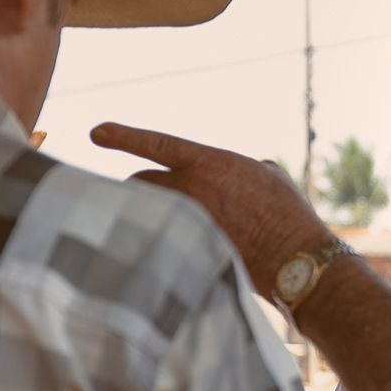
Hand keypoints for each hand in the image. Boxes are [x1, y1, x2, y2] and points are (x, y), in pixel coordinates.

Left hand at [90, 122, 334, 298]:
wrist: (294, 258)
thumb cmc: (288, 215)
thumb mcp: (267, 176)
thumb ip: (238, 168)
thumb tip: (234, 174)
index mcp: (210, 162)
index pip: (156, 144)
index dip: (123, 136)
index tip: (96, 132)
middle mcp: (191, 188)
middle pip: (141, 182)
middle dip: (140, 188)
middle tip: (143, 199)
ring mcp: (185, 221)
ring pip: (146, 213)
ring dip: (145, 216)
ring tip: (151, 225)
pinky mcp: (184, 249)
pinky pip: (159, 242)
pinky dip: (160, 244)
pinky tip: (164, 254)